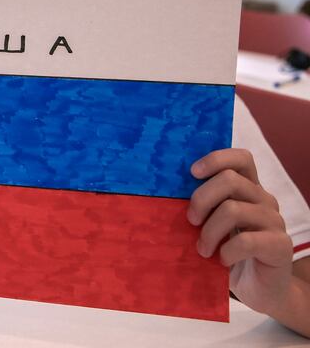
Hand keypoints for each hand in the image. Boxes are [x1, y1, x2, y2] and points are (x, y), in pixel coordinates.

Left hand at [188, 148, 293, 314]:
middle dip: (201, 199)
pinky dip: (227, 251)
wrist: (259, 288)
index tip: (192, 172)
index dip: (216, 159)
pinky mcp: (280, 245)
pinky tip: (222, 260)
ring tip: (202, 249)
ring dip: (210, 232)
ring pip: (233, 210)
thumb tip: (166, 193)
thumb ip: (202, 207)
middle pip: (229, 180)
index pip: (241, 158)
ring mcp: (274, 221)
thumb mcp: (211, 224)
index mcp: (248, 189)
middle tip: (190, 221)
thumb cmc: (227, 251)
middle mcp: (264, 199)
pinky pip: (247, 240)